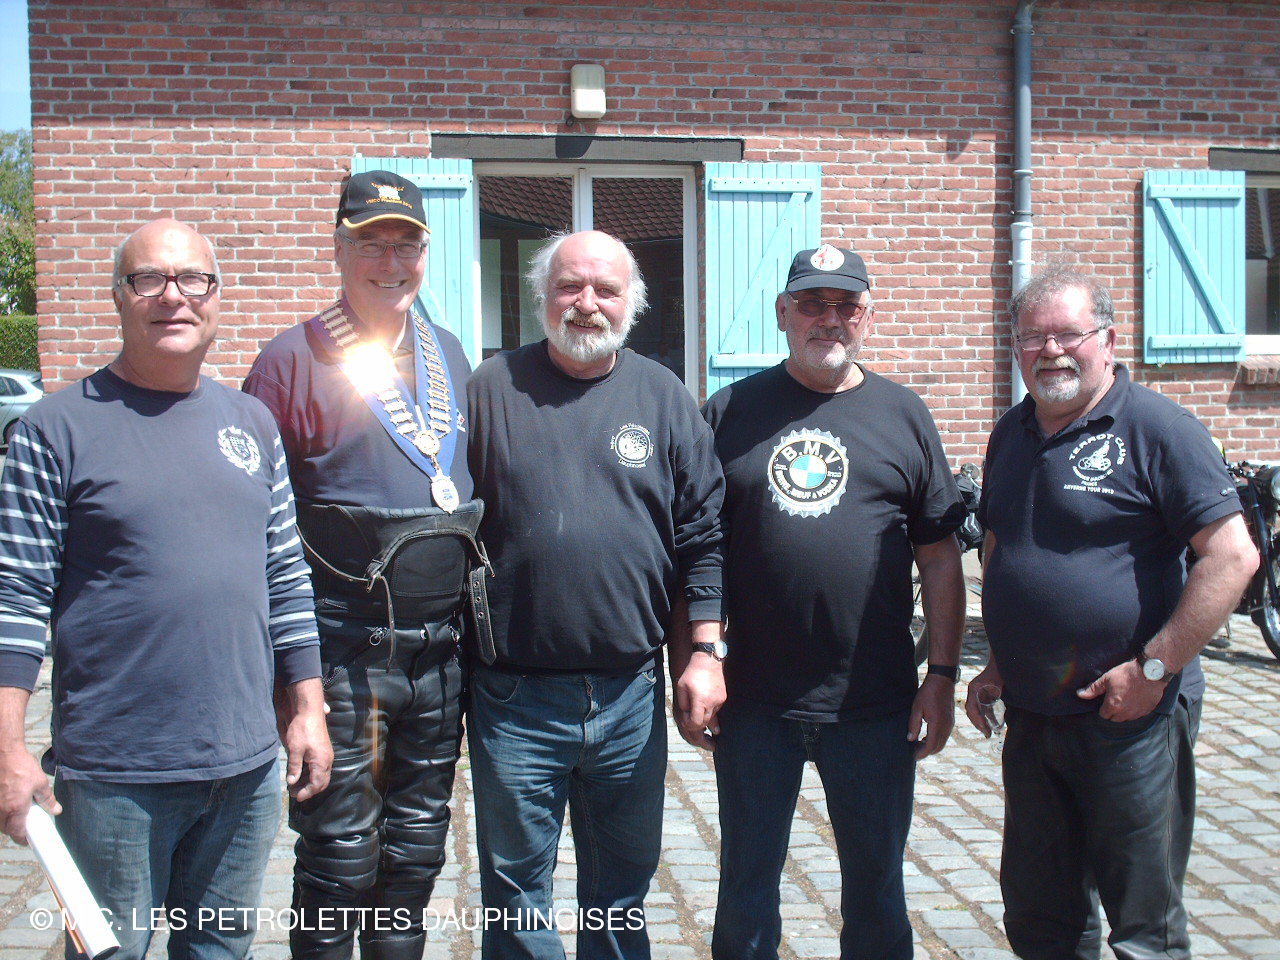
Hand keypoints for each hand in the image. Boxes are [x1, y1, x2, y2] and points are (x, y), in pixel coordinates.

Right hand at [0, 748, 58, 845]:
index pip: (17, 833)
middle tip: (25, 824)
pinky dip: (1, 812)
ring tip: (17, 811)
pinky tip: (7, 803)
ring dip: (7, 821)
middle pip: (6, 829)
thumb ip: (48, 799)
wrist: (4, 754)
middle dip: (15, 829)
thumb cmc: (21, 767)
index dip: (23, 839)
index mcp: (15, 809)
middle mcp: (1, 810)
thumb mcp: (40, 783)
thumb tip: (56, 810)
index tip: (28, 841)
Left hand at [278, 679, 332, 801]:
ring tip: (295, 784)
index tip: (295, 797)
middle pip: (322, 782)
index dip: (306, 793)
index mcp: (321, 762)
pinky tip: (301, 773)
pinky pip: (321, 768)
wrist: (309, 711)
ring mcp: (327, 755)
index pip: (316, 784)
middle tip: (294, 793)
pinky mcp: (324, 750)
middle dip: (309, 790)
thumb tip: (292, 782)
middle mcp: (327, 760)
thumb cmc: (302, 730)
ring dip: (310, 782)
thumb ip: (294, 767)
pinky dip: (312, 774)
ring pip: (322, 775)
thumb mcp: (294, 750)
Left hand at [674, 652, 725, 750]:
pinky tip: (712, 723)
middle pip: (705, 723)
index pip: (696, 723)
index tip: (685, 722)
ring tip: (706, 735)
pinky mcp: (723, 697)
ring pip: (712, 718)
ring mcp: (719, 701)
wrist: (708, 659)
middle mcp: (712, 703)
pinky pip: (716, 711)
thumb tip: (686, 716)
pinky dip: (711, 716)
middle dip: (699, 730)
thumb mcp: (681, 687)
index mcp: (700, 701)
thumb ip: (683, 704)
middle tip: (699, 737)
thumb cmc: (692, 672)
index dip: (690, 726)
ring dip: (705, 723)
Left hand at [909, 675, 954, 759]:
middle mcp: (946, 726)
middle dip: (926, 752)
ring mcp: (950, 724)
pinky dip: (936, 740)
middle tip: (914, 751)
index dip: (922, 753)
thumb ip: (914, 725)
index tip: (914, 756)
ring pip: (942, 742)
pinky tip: (926, 737)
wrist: (942, 681)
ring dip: (931, 746)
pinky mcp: (951, 721)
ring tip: (918, 744)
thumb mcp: (916, 708)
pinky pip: (944, 736)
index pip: (931, 745)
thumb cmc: (927, 693)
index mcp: (937, 724)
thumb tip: (910, 739)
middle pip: (938, 747)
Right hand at [964, 662, 1003, 735]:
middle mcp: (973, 692)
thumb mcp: (999, 685)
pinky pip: (980, 708)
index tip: (986, 730)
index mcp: (974, 689)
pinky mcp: (981, 694)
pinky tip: (993, 723)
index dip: (979, 721)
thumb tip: (1000, 717)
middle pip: (971, 712)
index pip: (973, 709)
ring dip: (980, 722)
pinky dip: (985, 716)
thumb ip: (997, 698)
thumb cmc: (1000, 672)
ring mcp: (975, 692)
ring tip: (988, 732)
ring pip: (974, 711)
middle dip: (978, 724)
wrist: (999, 662)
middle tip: (987, 734)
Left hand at [1076, 660, 1162, 721]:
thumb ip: (1093, 689)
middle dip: (1112, 712)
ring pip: (1127, 719)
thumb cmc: (1127, 674)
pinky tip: (1134, 701)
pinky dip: (1135, 711)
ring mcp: (1137, 713)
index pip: (1104, 715)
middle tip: (1114, 701)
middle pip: (1115, 719)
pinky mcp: (1148, 710)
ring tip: (1124, 701)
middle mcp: (1125, 713)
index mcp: (1113, 706)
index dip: (1102, 709)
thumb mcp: (1107, 679)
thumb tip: (1080, 694)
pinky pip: (1138, 715)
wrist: (1150, 672)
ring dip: (1123, 713)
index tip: (1104, 702)